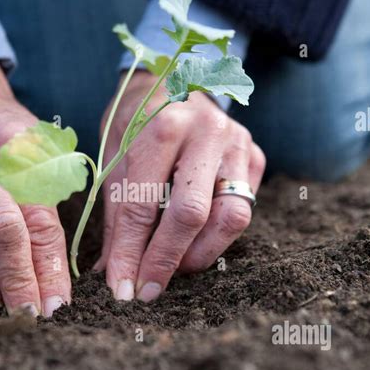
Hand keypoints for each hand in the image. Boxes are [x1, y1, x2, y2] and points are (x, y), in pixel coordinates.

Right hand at [0, 61, 69, 316]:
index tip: (58, 302)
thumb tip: (55, 277)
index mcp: (22, 141)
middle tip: (28, 315)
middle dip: (17, 278)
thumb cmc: (8, 136)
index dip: (50, 264)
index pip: (41, 213)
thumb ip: (51, 201)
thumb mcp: (41, 151)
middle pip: (0, 224)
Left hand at [96, 70, 265, 301]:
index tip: (121, 289)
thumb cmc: (136, 122)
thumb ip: (116, 215)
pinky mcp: (257, 157)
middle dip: (166, 261)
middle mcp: (207, 132)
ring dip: (198, 254)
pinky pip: (242, 210)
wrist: (175, 78)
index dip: (130, 253)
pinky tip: (192, 242)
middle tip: (147, 290)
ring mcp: (238, 144)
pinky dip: (216, 236)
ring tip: (172, 268)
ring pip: (229, 218)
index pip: (142, 204)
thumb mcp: (114, 157)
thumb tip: (112, 273)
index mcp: (162, 126)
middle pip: (191, 214)